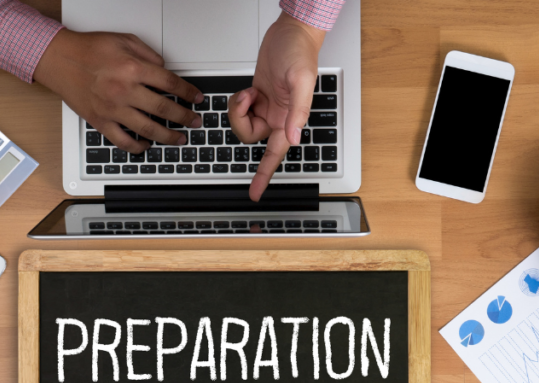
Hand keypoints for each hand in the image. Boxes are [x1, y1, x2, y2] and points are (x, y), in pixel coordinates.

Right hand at [34, 29, 204, 153]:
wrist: (59, 60)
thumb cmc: (88, 49)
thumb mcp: (123, 40)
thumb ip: (148, 54)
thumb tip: (165, 70)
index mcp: (132, 68)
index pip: (170, 83)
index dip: (188, 92)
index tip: (197, 98)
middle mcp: (124, 90)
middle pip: (164, 109)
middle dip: (184, 117)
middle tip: (195, 121)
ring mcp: (113, 109)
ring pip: (148, 129)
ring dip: (168, 136)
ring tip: (179, 139)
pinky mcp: (101, 121)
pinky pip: (123, 141)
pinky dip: (137, 147)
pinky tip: (146, 146)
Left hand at [228, 13, 324, 200]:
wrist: (291, 33)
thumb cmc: (300, 52)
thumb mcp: (301, 80)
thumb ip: (298, 110)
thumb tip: (293, 137)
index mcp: (290, 120)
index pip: (275, 155)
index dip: (264, 175)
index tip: (255, 193)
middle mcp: (278, 118)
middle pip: (249, 137)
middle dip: (240, 121)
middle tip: (246, 100)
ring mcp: (266, 108)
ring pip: (242, 124)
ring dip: (238, 108)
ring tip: (249, 91)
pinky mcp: (256, 97)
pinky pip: (240, 109)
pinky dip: (238, 100)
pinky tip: (249, 89)